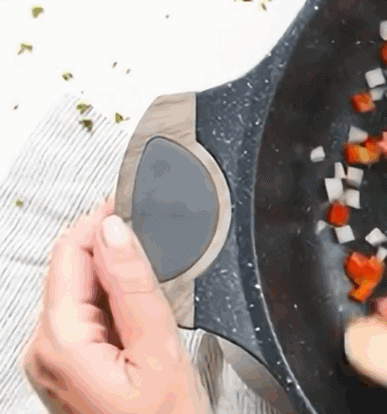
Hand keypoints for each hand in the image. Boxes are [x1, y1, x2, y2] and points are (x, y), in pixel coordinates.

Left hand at [21, 201, 208, 413]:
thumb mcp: (158, 350)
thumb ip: (133, 285)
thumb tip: (115, 230)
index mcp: (59, 341)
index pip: (70, 254)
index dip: (102, 222)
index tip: (132, 203)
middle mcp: (42, 350)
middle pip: (71, 272)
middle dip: (110, 251)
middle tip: (155, 244)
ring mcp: (50, 362)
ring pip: (79, 294)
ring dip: (113, 280)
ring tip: (154, 292)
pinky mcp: (64, 369)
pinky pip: (83, 319)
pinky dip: (111, 307)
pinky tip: (140, 319)